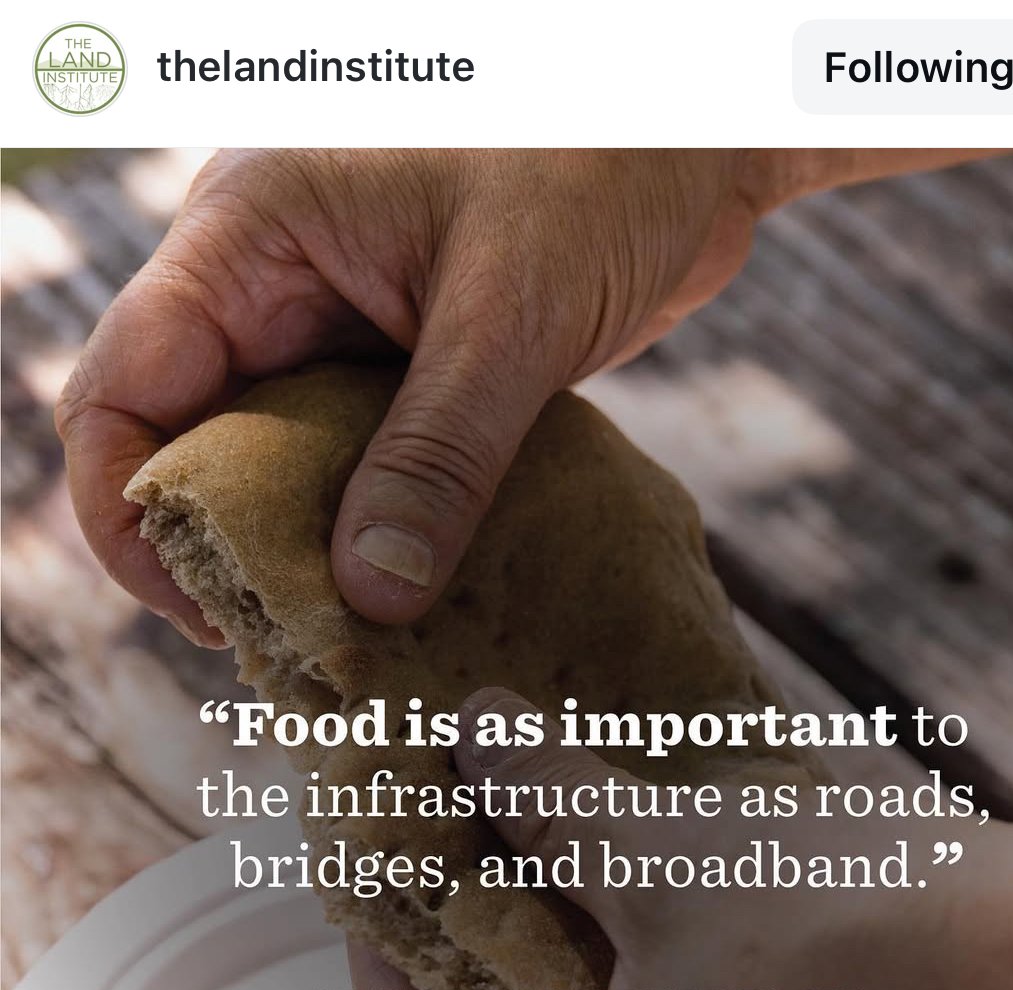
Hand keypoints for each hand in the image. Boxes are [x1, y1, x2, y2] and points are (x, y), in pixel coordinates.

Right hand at [57, 147, 781, 643]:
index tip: (204, 608)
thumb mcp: (511, 314)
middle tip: (290, 645)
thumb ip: (439, 456)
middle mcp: (272, 284)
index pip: (122, 387)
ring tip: (351, 642)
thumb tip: (368, 596)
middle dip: (224, 549)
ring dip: (306, 552)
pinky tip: (409, 594)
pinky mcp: (402, 367)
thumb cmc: (602, 155)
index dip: (130, 511)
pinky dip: (374, 529)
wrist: (700, 131)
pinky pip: (356, 463)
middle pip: (189, 442)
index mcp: (249, 235)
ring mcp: (335, 326)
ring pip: (275, 465)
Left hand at [351, 692, 1012, 989]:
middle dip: (486, 959)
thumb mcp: (675, 857)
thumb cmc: (866, 943)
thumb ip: (546, 802)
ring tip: (556, 864)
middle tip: (464, 844)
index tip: (376, 856)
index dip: (388, 942)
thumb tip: (470, 735)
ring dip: (576, 988)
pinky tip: (662, 926)